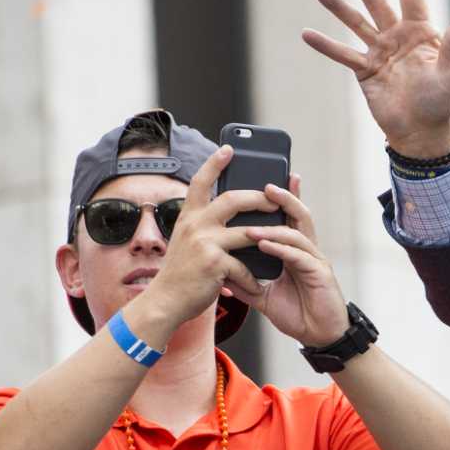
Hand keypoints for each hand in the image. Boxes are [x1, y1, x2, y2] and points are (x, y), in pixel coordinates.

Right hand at [131, 147, 279, 333]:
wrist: (165, 301)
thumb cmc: (183, 273)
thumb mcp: (189, 242)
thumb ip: (204, 227)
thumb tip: (229, 216)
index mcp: (188, 216)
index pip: (201, 182)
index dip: (215, 163)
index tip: (229, 148)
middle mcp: (194, 224)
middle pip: (233, 199)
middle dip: (259, 197)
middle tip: (275, 198)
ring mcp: (204, 242)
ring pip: (247, 230)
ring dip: (269, 233)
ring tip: (284, 235)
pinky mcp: (214, 263)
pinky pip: (245, 265)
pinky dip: (253, 277)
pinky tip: (257, 285)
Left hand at [231, 178, 351, 346]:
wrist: (319, 337)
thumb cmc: (299, 315)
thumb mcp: (264, 296)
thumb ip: (246, 282)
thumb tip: (223, 274)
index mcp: (294, 253)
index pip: (288, 219)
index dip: (283, 199)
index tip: (268, 181)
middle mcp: (307, 252)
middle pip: (299, 216)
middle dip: (284, 198)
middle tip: (266, 186)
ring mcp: (315, 261)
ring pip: (297, 233)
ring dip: (272, 228)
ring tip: (251, 227)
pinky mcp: (320, 274)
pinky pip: (298, 255)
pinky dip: (281, 248)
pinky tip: (265, 245)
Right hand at [302, 0, 449, 156]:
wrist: (421, 133)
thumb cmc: (440, 102)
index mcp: (421, 32)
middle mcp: (398, 37)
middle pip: (377, 3)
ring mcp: (380, 52)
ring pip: (357, 24)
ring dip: (339, 9)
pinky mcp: (365, 70)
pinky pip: (343, 54)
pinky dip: (326, 45)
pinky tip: (307, 33)